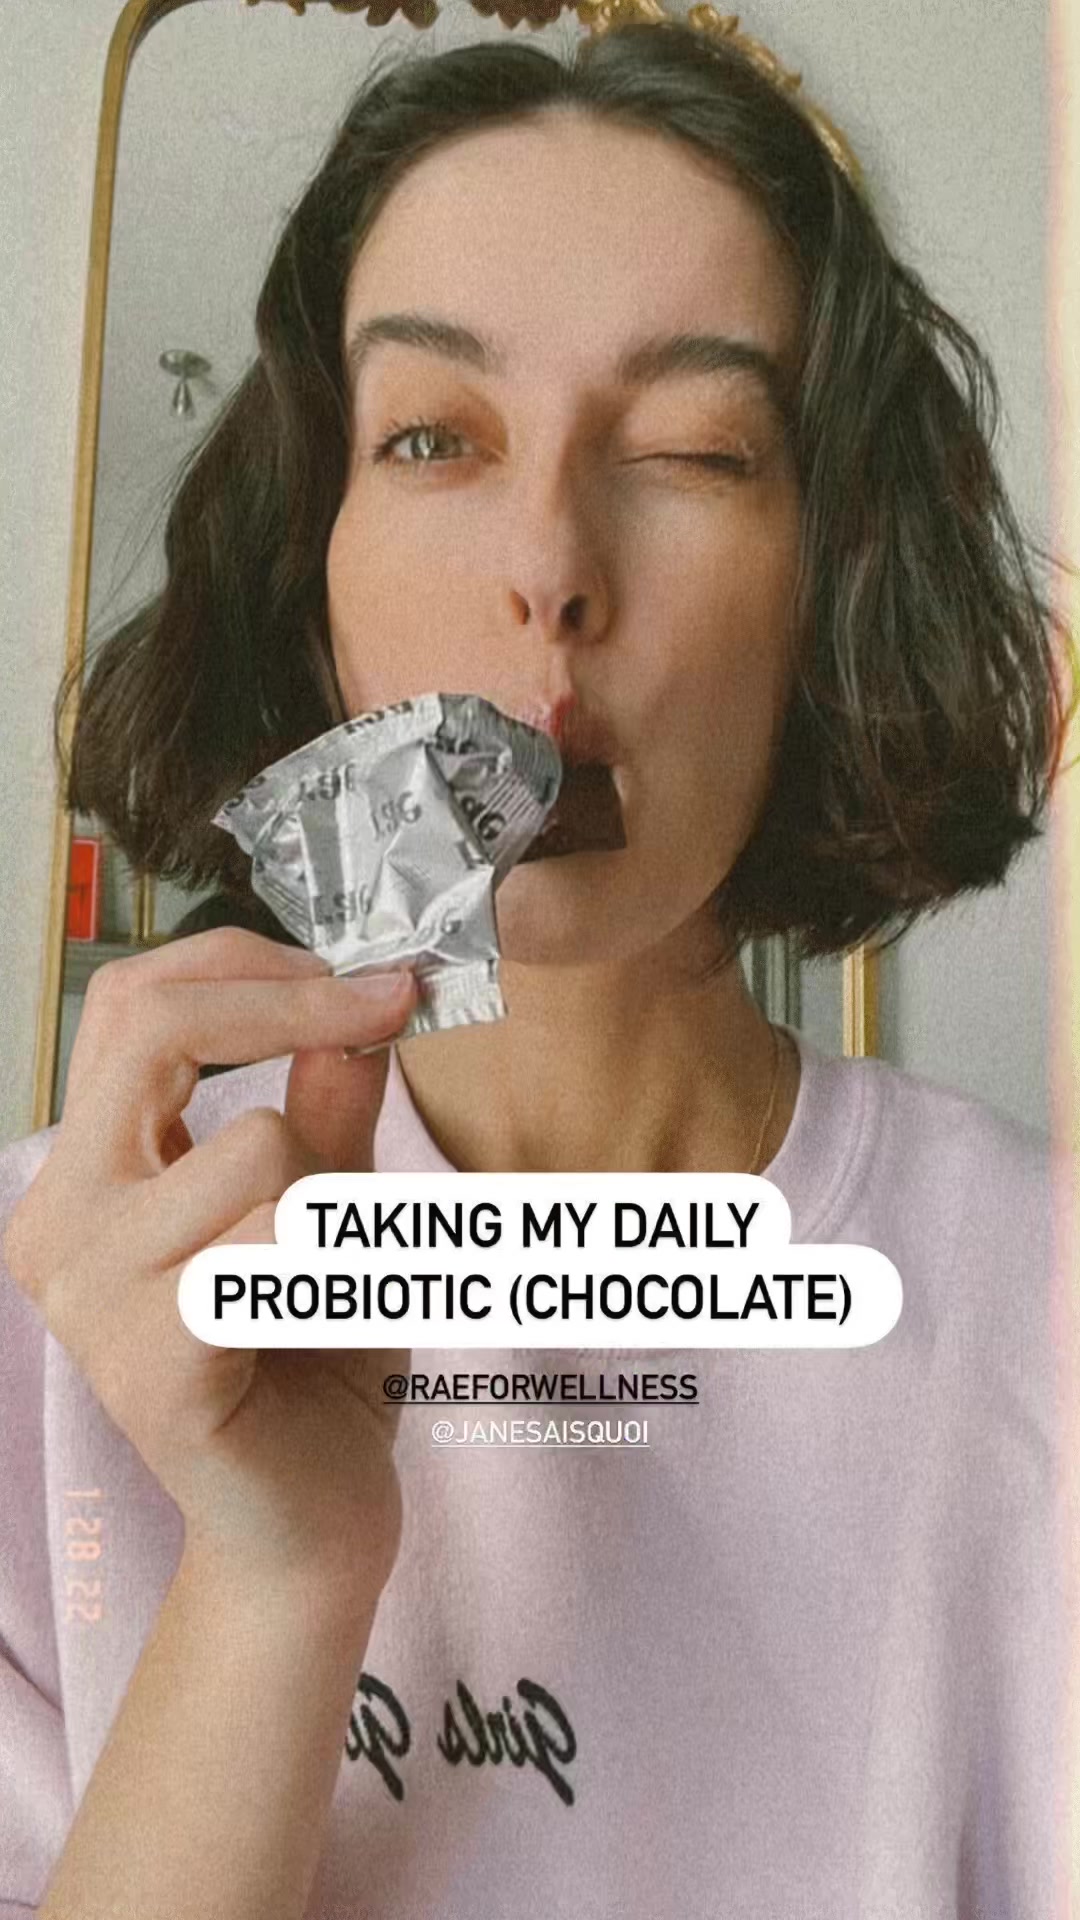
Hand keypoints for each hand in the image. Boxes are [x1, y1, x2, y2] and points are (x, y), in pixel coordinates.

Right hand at [4, 929, 418, 1603]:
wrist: (311, 1523)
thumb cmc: (312, 1362)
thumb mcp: (331, 1201)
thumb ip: (329, 1102)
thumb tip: (359, 996)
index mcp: (86, 1172)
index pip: (128, 1002)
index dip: (246, 961)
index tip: (364, 974)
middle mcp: (58, 1220)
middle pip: (155, 1026)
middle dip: (292, 1003)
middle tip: (387, 1009)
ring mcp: (90, 1291)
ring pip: (259, 1144)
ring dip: (338, 1192)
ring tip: (335, 1268)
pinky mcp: (149, 1358)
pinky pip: (282, 1244)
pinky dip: (340, 1266)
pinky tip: (322, 1325)